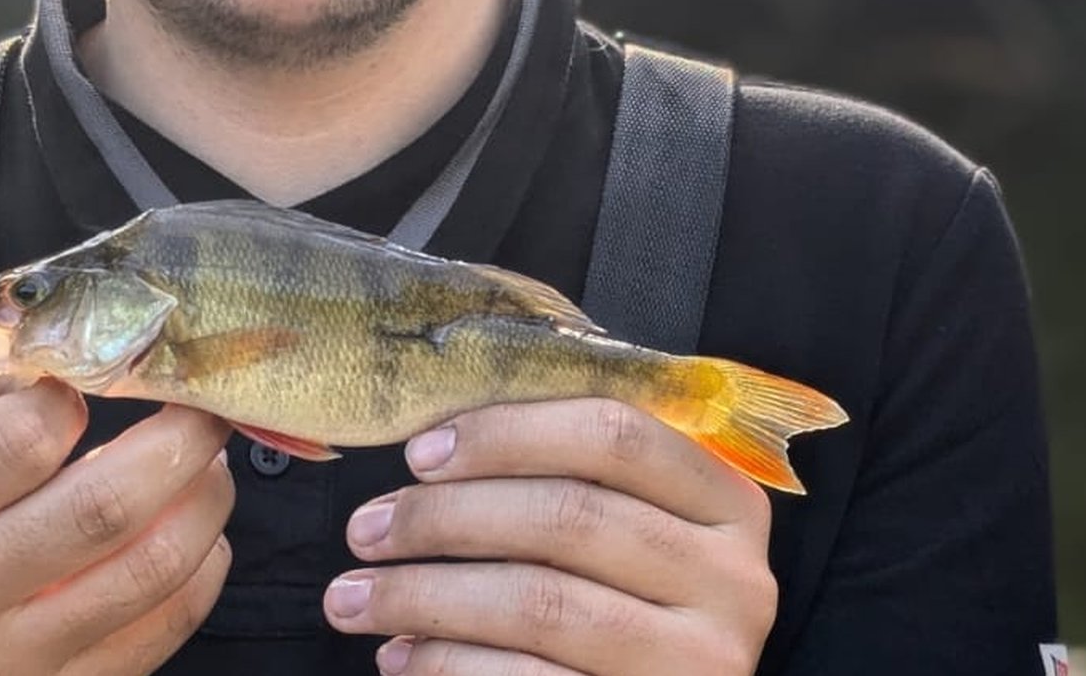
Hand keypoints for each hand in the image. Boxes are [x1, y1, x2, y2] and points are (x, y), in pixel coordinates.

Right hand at [0, 348, 234, 675]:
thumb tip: (20, 350)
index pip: (16, 441)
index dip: (75, 394)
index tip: (95, 375)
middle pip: (102, 505)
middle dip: (179, 439)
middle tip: (202, 402)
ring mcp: (5, 663)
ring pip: (149, 569)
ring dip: (204, 500)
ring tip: (208, 459)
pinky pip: (161, 631)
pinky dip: (201, 571)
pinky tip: (198, 533)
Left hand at [324, 398, 776, 675]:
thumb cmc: (626, 600)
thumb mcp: (629, 522)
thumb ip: (569, 468)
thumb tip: (437, 433)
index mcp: (726, 500)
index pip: (615, 434)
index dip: (508, 434)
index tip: (419, 452)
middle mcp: (731, 579)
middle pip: (569, 516)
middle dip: (445, 518)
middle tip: (366, 529)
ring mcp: (698, 659)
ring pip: (539, 603)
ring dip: (424, 596)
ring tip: (354, 597)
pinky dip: (448, 664)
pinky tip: (401, 656)